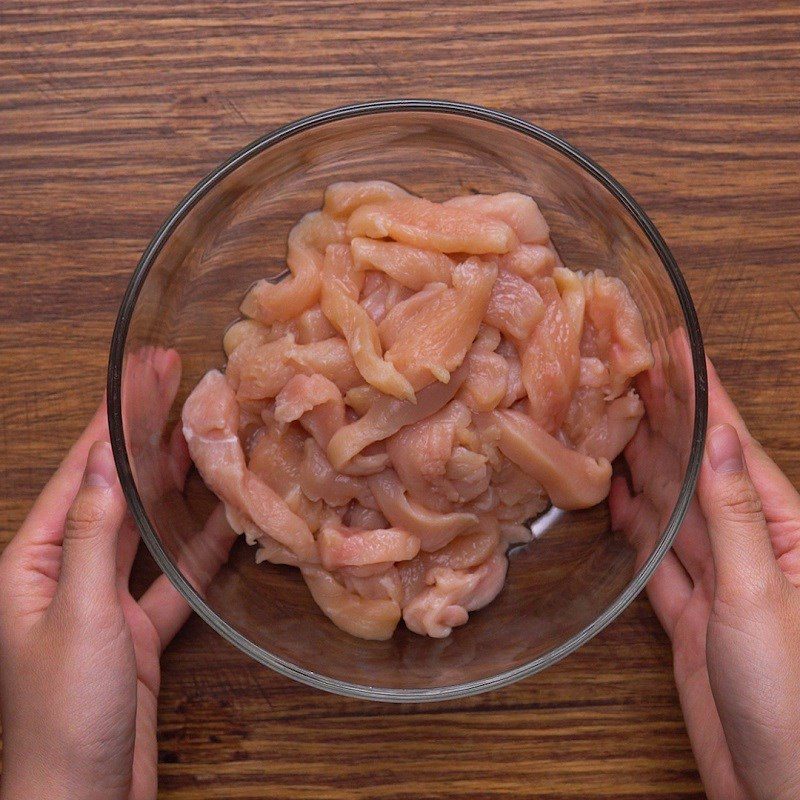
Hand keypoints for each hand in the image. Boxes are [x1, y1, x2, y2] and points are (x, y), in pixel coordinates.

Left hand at [0, 349, 235, 799]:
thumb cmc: (64, 715)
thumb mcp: (79, 615)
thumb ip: (93, 537)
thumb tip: (107, 463)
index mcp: (33, 561)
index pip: (80, 471)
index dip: (111, 417)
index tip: (141, 371)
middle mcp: (65, 572)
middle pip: (111, 487)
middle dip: (140, 433)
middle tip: (174, 381)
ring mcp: (102, 600)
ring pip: (142, 525)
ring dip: (169, 481)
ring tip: (198, 433)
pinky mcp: (136, 629)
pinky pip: (169, 575)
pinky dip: (196, 548)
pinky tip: (222, 519)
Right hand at [612, 358, 799, 799]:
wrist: (778, 786)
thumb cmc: (793, 697)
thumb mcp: (762, 595)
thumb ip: (735, 516)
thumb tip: (721, 442)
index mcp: (783, 532)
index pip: (734, 447)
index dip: (706, 394)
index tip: (680, 347)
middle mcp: (751, 548)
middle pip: (699, 470)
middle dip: (668, 420)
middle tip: (634, 374)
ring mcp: (720, 581)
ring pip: (674, 508)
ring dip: (647, 466)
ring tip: (619, 423)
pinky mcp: (691, 614)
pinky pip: (658, 556)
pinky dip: (637, 525)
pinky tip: (620, 498)